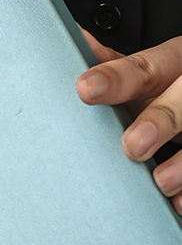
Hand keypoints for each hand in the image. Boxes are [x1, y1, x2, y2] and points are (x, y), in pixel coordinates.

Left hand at [75, 30, 181, 213]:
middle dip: (161, 119)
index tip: (85, 88)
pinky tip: (178, 203)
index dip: (116, 78)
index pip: (143, 67)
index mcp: (171, 62)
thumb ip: (114, 64)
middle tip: (132, 145)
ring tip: (161, 181)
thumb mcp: (150, 69)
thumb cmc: (172, 83)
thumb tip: (72, 41)